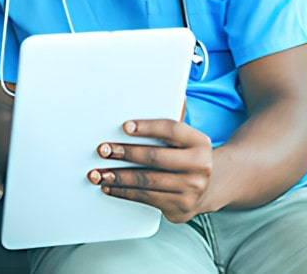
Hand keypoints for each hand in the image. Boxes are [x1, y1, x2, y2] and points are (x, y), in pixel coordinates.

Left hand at [88, 119, 213, 222]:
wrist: (207, 189)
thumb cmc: (187, 157)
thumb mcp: (186, 139)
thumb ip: (169, 125)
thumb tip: (161, 100)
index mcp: (200, 143)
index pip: (171, 130)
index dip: (147, 127)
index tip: (125, 126)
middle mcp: (199, 167)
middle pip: (155, 157)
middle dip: (126, 153)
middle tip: (104, 150)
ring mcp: (191, 189)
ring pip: (147, 181)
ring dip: (118, 177)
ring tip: (99, 173)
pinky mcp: (179, 207)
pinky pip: (145, 198)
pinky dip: (124, 192)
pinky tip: (109, 187)